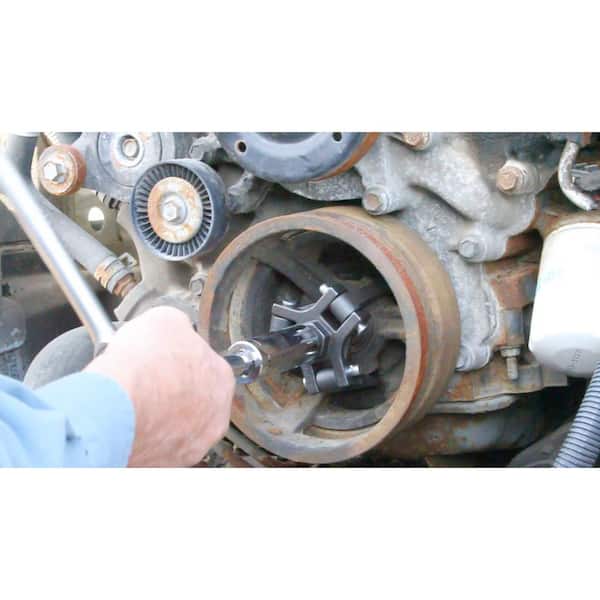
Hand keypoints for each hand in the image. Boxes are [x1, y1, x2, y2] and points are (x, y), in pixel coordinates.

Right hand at [85, 306, 233, 465]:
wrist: (113, 406)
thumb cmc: (142, 364)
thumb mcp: (166, 319)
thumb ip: (180, 327)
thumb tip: (176, 329)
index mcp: (222, 379)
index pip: (207, 365)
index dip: (183, 358)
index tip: (166, 358)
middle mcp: (215, 417)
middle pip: (196, 398)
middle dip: (175, 389)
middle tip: (149, 380)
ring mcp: (193, 444)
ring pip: (178, 426)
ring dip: (161, 414)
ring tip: (136, 401)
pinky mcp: (167, 464)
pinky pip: (158, 446)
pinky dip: (146, 436)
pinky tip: (130, 422)